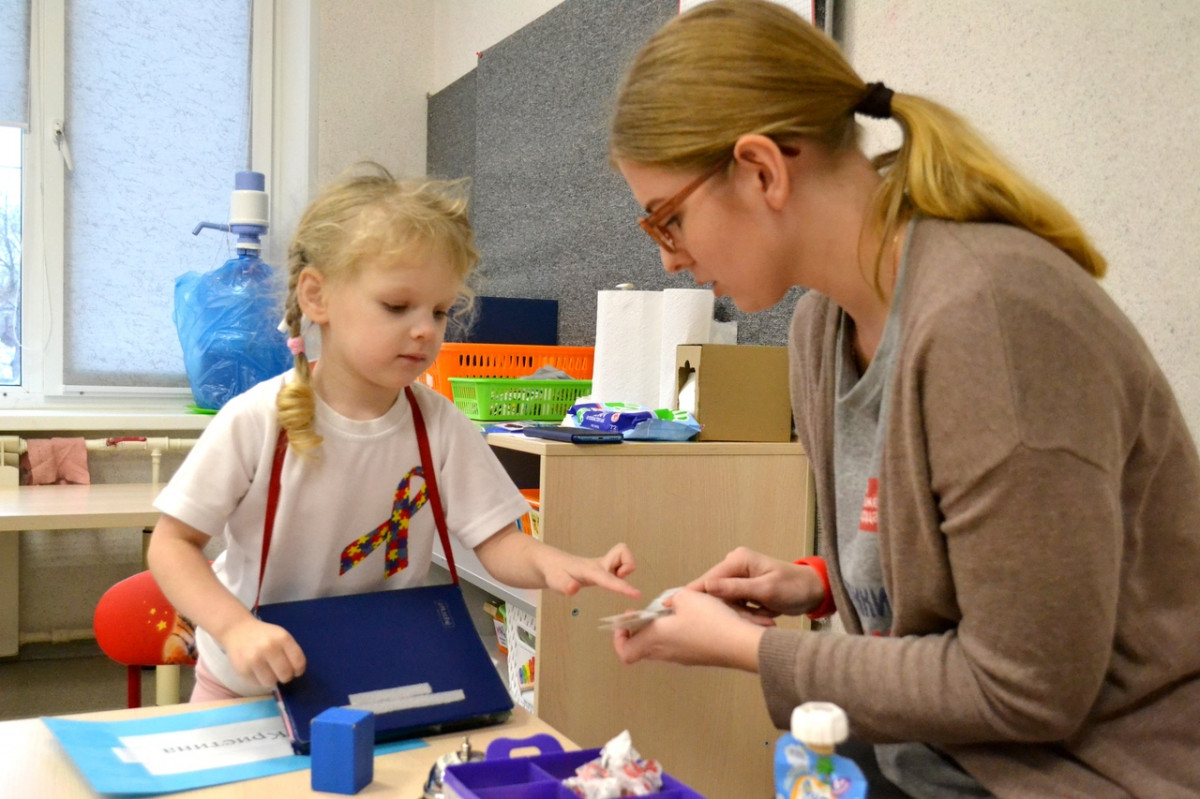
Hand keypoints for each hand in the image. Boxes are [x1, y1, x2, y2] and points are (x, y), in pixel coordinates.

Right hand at [219, 616, 306, 688]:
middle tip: (280, 672)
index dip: (299, 670)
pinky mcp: (242, 669)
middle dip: (285, 676)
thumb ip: (291, 651)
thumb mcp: (280, 635)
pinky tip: (256, 669)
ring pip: (271, 682)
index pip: (299, 662)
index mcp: (282, 638)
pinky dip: (259, 680)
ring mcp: (254, 659)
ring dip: (271, 679)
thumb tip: (297, 673)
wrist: (237, 630)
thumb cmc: (263, 635)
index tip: (295, 670)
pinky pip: (257, 684)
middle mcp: (269, 648)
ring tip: (267, 670)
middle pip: (286, 675)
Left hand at [544, 542, 639, 598]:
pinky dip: (623, 569)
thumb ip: (564, 585)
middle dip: (628, 564)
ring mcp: (604, 565)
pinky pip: (622, 562)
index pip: (608, 578)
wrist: (551, 562)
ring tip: (615, 577)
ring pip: (624, 556)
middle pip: (623, 553)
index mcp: (590, 570)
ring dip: (626, 566)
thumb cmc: (554, 572)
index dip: (623, 587)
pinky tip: (612, 579)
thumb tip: (573, 589)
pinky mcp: (606, 568)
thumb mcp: (555, 581)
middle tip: (619, 576)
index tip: (638, 595)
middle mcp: (600, 565)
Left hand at [611, 588, 763, 670]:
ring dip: (659, 632)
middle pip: (641, 649)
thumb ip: (672, 598)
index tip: (626, 623)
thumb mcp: (687, 597)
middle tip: (646, 615)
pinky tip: (691, 619)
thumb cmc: (710, 621)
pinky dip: (677, 635)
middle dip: (639, 632)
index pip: (626, 652)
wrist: (740, 643)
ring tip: (671, 613)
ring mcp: (682, 658)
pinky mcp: (697, 657)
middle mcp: (666, 652)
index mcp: (656, 639)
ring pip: (660, 648)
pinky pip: (678, 648)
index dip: (620, 639)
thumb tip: (669, 603)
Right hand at [687, 547, 821, 618]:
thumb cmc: (794, 587)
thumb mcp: (766, 589)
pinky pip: (738, 607)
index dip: (692, 595)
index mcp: (738, 560)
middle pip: (716, 594)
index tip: (671, 607)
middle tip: (755, 618)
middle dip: (732, 611)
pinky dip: (749, 615)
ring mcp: (740, 579)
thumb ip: (736, 589)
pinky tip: (766, 616)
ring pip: (727, 604)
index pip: (708, 580)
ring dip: (744, 615)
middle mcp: (735, 566)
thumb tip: (707, 587)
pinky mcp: (745, 590)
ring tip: (766, 617)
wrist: (815, 591)